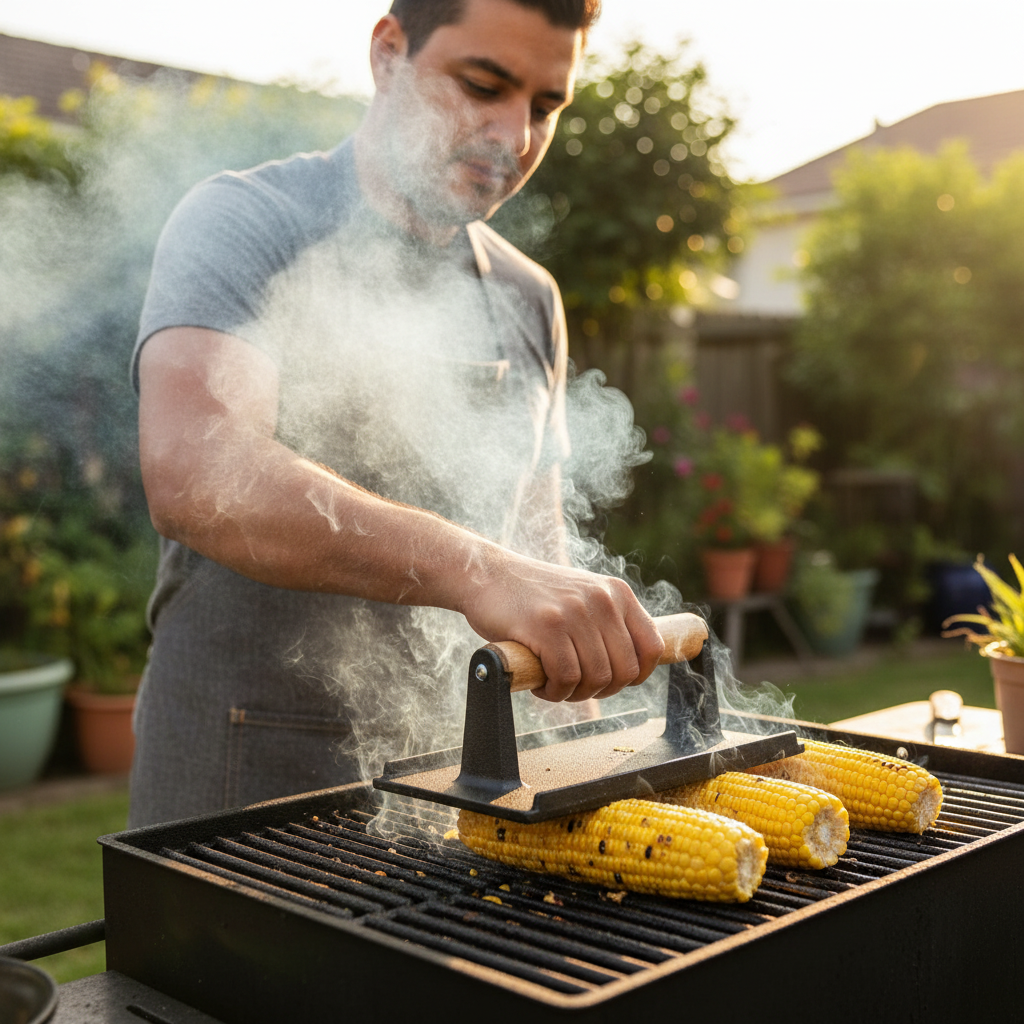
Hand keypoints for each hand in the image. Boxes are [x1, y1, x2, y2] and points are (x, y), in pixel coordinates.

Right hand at [461, 551, 664, 702]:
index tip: (613, 681)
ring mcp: (575, 612)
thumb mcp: (583, 597)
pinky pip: (566, 678)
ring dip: (574, 693)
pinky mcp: (547, 627)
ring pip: (596, 678)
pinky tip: (541, 683)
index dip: (637, 675)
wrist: (488, 574)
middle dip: (601, 690)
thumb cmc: (534, 596)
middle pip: (625, 671)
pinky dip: (554, 692)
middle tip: (575, 686)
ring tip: (554, 683)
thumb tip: (634, 668)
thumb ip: (609, 624)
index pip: (653, 647)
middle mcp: (602, 600)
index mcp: (617, 593)